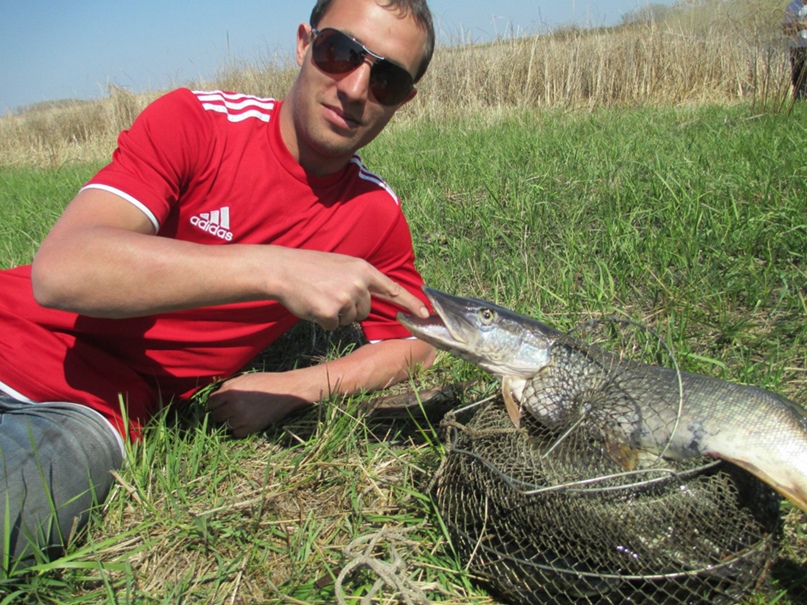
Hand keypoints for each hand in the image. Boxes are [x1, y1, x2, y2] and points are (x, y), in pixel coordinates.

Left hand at [207, 372, 312, 436]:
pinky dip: (240, 429)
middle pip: (216, 416)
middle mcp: (234, 405)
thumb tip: (215, 397)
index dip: (216, 403)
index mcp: (230, 391)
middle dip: (222, 413)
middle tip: (231, 410)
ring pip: (226, 425)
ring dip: (231, 421)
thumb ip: (227, 386)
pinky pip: (236, 433)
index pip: (211, 403)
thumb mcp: (244, 378)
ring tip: (242, 414)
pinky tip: (247, 421)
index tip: (222, 403)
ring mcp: (242, 418)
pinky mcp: (251, 428)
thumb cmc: (265, 382)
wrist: (286, 391)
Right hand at [271, 248, 428, 329]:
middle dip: (351, 308)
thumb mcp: (342, 265)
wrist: (282, 270)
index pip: (392, 289)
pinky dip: (323, 320)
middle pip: (366, 311)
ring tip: (320, 297)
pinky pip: (334, 326)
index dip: (410, 303)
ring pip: (350, 320)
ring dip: (336, 314)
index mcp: (363, 269)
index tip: (424, 314)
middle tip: (330, 293)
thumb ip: (360, 280)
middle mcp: (358, 283)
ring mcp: (345, 298)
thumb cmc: (310, 268)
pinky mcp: (330, 312)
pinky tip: (312, 305)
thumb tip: (373, 298)